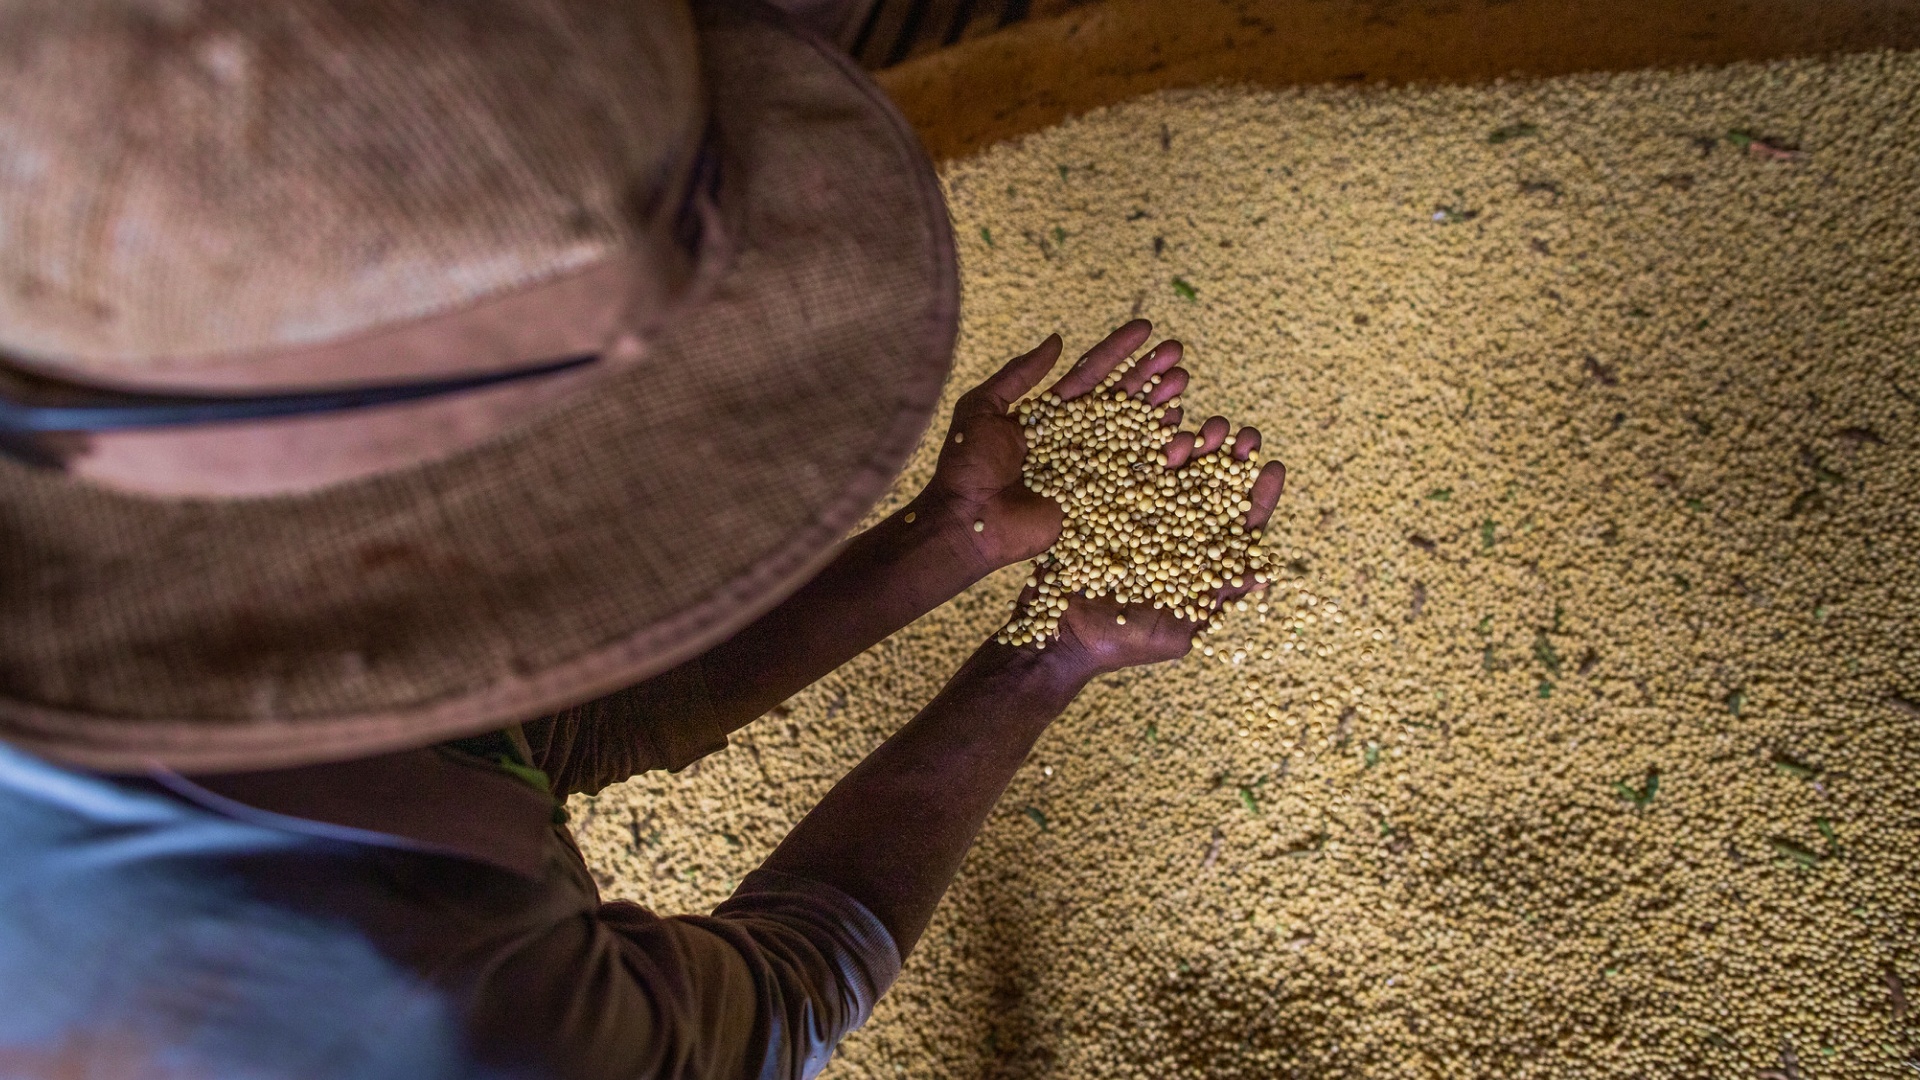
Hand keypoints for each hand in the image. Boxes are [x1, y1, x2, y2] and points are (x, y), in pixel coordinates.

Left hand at [921, 320, 1195, 572]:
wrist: (965, 521)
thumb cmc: (966, 465)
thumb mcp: (982, 408)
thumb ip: (1018, 375)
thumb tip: (1057, 340)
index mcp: (1051, 416)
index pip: (1092, 376)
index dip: (1118, 351)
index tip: (1146, 328)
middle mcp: (1077, 440)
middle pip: (1122, 401)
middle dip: (1150, 375)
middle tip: (1177, 351)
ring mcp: (1091, 470)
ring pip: (1136, 433)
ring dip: (1162, 407)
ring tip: (1183, 383)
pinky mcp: (1099, 502)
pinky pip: (1138, 478)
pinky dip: (1162, 458)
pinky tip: (1183, 436)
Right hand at [1006, 339, 1287, 677]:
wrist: (1059, 635)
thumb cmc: (1121, 642)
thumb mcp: (1177, 629)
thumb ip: (1213, 597)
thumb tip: (1261, 574)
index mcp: (1199, 561)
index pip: (1238, 525)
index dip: (1258, 497)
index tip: (1273, 467)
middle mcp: (1175, 532)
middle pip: (1211, 488)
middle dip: (1230, 460)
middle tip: (1243, 436)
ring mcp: (1143, 514)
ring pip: (1178, 470)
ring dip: (1198, 445)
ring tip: (1210, 427)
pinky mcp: (1109, 502)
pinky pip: (1135, 465)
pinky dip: (1152, 443)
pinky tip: (1168, 420)